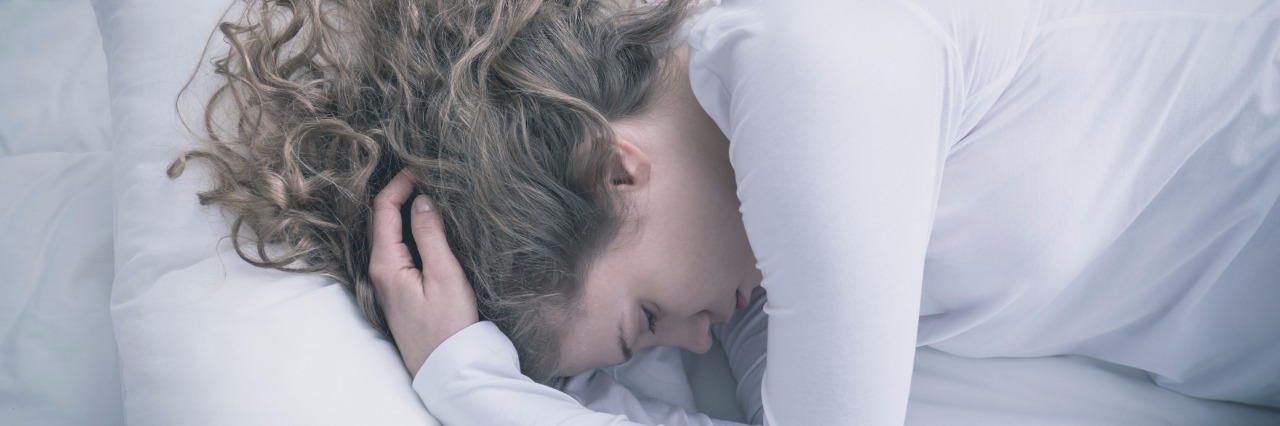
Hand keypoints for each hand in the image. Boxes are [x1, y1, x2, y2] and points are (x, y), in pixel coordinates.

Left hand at [369, 170, 478, 375]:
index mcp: (385, 262)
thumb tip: (422, 199)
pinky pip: (398, 248)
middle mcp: (379, 270)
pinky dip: (409, 229)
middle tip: (426, 174)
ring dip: (404, 210)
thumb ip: (430, 234)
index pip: (382, 209)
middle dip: (400, 192)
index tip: (421, 168)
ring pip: (389, 233)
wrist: (447, 366)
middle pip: (381, 218)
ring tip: (429, 192)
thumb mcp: (444, 275)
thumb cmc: (448, 325)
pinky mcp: (399, 289)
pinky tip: (427, 224)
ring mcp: (387, 281)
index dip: (399, 183)